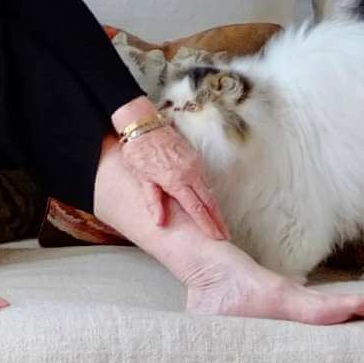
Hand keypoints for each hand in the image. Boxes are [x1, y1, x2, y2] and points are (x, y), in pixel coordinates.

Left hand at [119, 123, 229, 240]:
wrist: (143, 124)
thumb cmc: (138, 151)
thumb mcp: (142, 179)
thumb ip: (153, 201)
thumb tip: (160, 223)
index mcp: (176, 180)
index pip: (196, 208)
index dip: (207, 225)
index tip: (216, 238)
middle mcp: (190, 172)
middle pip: (210, 202)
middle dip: (218, 220)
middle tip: (225, 236)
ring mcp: (195, 164)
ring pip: (210, 191)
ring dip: (216, 209)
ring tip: (220, 224)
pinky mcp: (195, 157)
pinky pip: (206, 180)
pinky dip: (210, 194)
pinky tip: (211, 204)